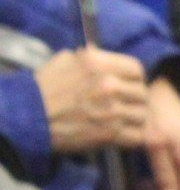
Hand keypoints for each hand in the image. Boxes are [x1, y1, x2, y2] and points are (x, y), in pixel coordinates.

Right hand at [35, 48, 149, 153]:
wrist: (28, 118)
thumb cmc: (43, 90)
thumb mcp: (64, 61)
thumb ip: (89, 57)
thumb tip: (102, 53)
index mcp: (98, 64)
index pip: (136, 69)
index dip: (134, 78)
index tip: (129, 84)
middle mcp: (108, 85)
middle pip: (142, 93)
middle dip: (134, 100)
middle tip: (125, 105)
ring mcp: (111, 110)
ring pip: (142, 115)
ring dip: (133, 119)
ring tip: (121, 120)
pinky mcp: (110, 134)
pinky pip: (137, 135)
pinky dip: (132, 136)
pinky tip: (121, 133)